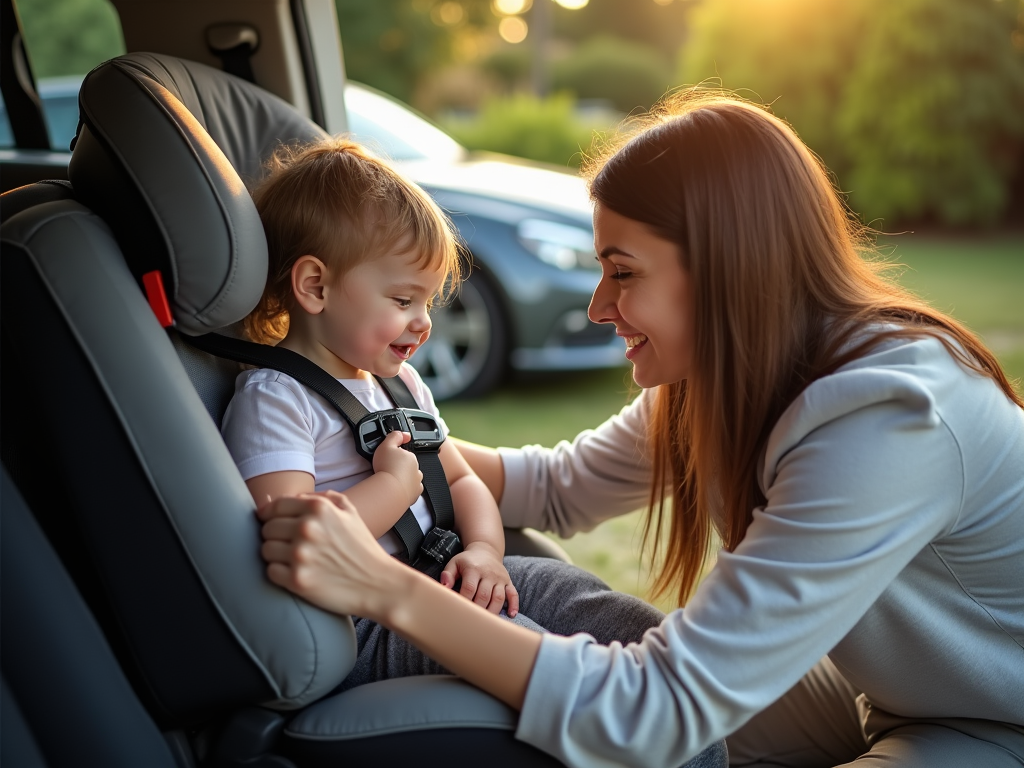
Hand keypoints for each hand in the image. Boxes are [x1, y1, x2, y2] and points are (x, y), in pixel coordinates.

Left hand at [257, 491, 407, 618]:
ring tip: (295, 560)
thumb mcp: (349, 511)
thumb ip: (321, 498)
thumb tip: (288, 499)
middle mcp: (307, 528)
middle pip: (267, 528)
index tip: (275, 524)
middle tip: (292, 546)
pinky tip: (297, 573)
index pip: (274, 506)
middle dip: (276, 537)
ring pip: (265, 550)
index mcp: (318, 508)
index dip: (271, 516)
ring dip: (276, 555)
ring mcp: (300, 555)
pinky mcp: (297, 580)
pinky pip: (270, 572)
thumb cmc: (362, 548)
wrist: (378, 584)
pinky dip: (280, 574)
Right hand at [372, 431, 421, 507]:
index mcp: (411, 457)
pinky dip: (405, 489)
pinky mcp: (414, 494)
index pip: (405, 454)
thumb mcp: (386, 445)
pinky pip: (411, 490)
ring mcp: (417, 483)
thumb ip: (395, 436)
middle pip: (408, 466)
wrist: (389, 490)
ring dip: (403, 479)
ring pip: (411, 478)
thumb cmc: (386, 469)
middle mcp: (417, 470)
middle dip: (399, 467)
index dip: (395, 456)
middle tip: (387, 470)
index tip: (387, 459)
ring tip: (391, 480)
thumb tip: (403, 434)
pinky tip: (396, 488)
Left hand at [439, 544, 519, 616]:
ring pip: (499, 598)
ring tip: (485, 623)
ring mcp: (500, 578)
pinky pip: (513, 594)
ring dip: (492, 611)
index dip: (464, 601)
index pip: (469, 588)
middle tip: (470, 621)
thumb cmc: (468, 561)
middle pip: (484, 596)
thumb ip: (448, 574)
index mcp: (474, 569)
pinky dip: (514, 605)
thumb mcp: (455, 563)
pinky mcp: (508, 582)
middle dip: (477, 610)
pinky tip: (511, 615)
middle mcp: (489, 573)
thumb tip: (444, 587)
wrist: (486, 550)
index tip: (459, 611)